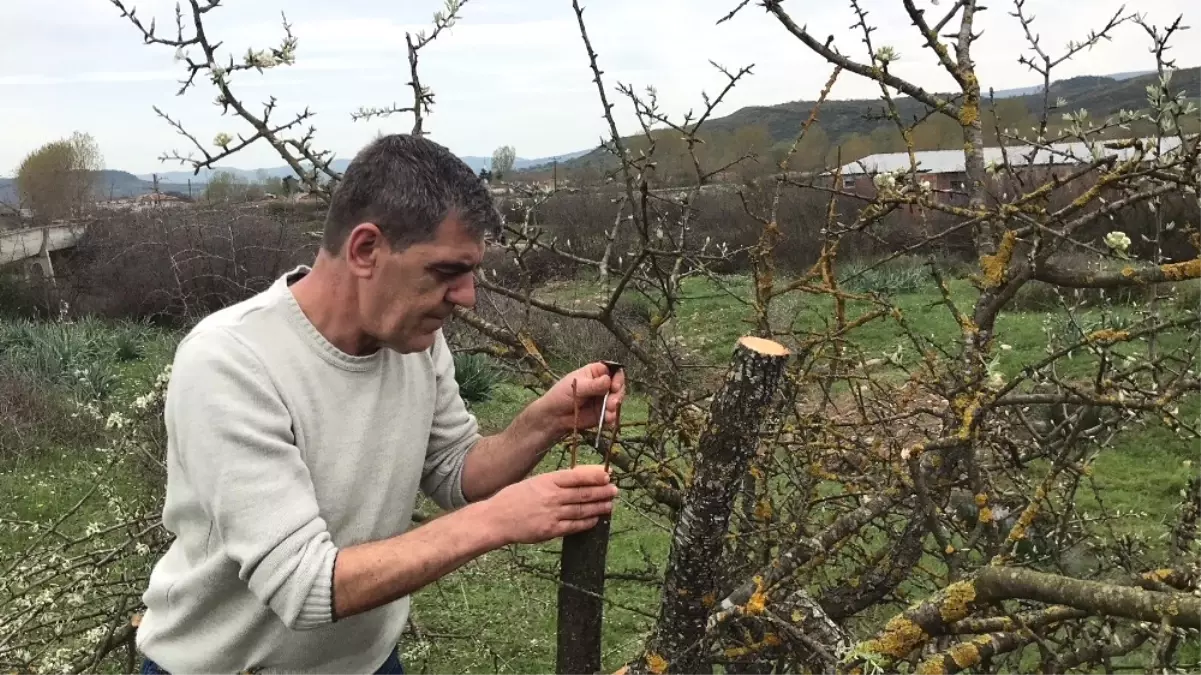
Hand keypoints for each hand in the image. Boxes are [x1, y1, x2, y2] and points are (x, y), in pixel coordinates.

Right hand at [483, 465, 617, 544]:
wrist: (496, 519)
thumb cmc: (513, 498)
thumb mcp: (534, 482)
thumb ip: (554, 481)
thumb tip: (578, 479)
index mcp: (547, 480)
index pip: (576, 476)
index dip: (594, 476)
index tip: (607, 475)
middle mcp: (551, 496)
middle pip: (583, 493)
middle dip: (602, 492)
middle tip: (615, 490)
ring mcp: (552, 514)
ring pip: (582, 510)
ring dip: (599, 507)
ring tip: (610, 504)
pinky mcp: (550, 530)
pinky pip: (574, 526)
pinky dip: (587, 522)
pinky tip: (596, 519)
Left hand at [531, 362, 626, 437]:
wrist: (554, 416)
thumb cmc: (561, 395)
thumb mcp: (577, 387)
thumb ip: (593, 385)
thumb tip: (608, 380)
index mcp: (595, 373)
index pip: (613, 371)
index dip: (617, 377)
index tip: (614, 386)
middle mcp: (602, 385)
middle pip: (618, 385)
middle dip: (618, 394)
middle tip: (612, 403)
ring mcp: (603, 399)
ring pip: (617, 400)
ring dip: (616, 406)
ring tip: (609, 412)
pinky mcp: (603, 413)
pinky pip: (612, 414)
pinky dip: (612, 417)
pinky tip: (608, 419)